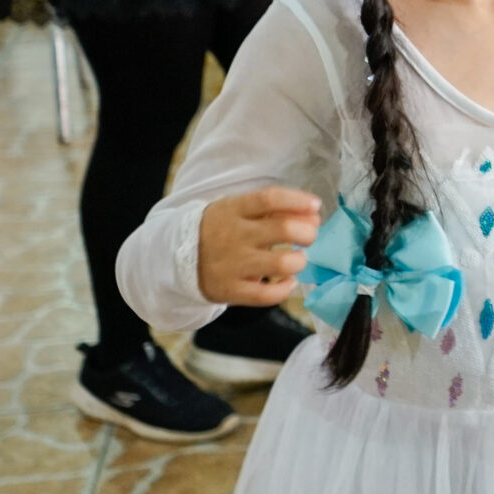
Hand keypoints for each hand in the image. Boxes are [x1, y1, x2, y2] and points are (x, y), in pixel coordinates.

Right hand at [198, 187, 322, 305]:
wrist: (177, 257)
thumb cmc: (222, 230)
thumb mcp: (239, 211)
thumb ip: (275, 209)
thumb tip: (314, 215)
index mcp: (234, 210)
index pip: (269, 198)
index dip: (298, 201)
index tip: (316, 206)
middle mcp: (233, 235)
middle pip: (282, 229)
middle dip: (307, 232)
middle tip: (308, 237)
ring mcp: (232, 264)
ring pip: (281, 264)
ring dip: (299, 261)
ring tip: (296, 259)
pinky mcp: (230, 290)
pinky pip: (267, 295)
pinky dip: (285, 289)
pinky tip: (288, 281)